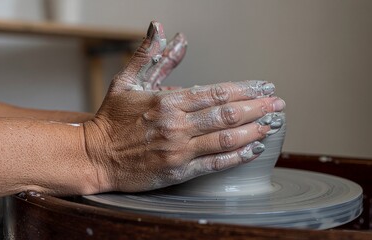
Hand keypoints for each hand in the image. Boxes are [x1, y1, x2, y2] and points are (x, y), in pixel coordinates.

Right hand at [83, 21, 285, 192]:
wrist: (93, 156)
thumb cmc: (111, 119)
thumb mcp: (127, 81)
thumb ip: (150, 55)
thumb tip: (161, 28)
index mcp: (167, 101)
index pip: (216, 91)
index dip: (245, 89)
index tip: (264, 86)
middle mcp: (176, 125)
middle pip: (226, 114)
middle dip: (257, 108)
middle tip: (278, 104)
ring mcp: (178, 150)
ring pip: (225, 139)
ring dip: (253, 130)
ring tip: (272, 124)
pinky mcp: (177, 171)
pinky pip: (214, 163)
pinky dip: (237, 156)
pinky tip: (254, 149)